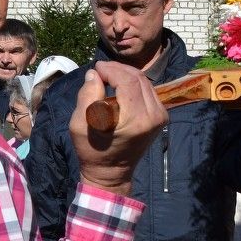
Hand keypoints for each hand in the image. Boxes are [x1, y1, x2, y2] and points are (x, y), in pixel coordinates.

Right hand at [70, 63, 167, 195]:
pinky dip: (134, 84)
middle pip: (139, 78)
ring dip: (126, 74)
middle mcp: (153, 116)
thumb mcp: (80, 125)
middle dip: (118, 69)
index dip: (112, 70)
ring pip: (145, 82)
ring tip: (108, 74)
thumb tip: (94, 74)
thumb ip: (87, 96)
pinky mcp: (161, 116)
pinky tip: (119, 85)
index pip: (128, 81)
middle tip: (101, 69)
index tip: (96, 67)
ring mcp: (160, 116)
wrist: (112, 173)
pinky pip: (148, 91)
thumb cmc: (92, 151)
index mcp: (136, 119)